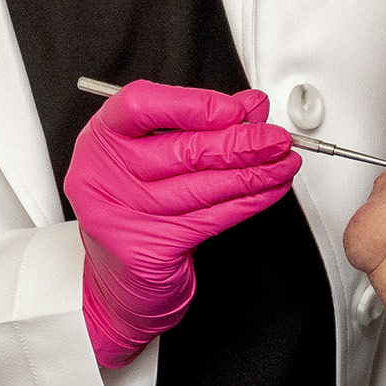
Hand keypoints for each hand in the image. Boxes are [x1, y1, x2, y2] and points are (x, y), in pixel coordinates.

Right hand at [64, 82, 300, 363]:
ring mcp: (123, 214)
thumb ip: (201, 125)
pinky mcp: (147, 250)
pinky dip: (248, 202)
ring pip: (202, 186)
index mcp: (101, 138)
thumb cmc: (137, 207)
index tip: (235, 109)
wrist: (121, 281)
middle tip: (277, 138)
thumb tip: (251, 107)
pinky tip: (269, 189)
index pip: (141, 105)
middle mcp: (103, 174)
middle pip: (182, 149)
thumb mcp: (158, 155)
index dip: (193, 105)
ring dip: (254, 172)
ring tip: (284, 162)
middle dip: (242, 142)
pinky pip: (211, 219)